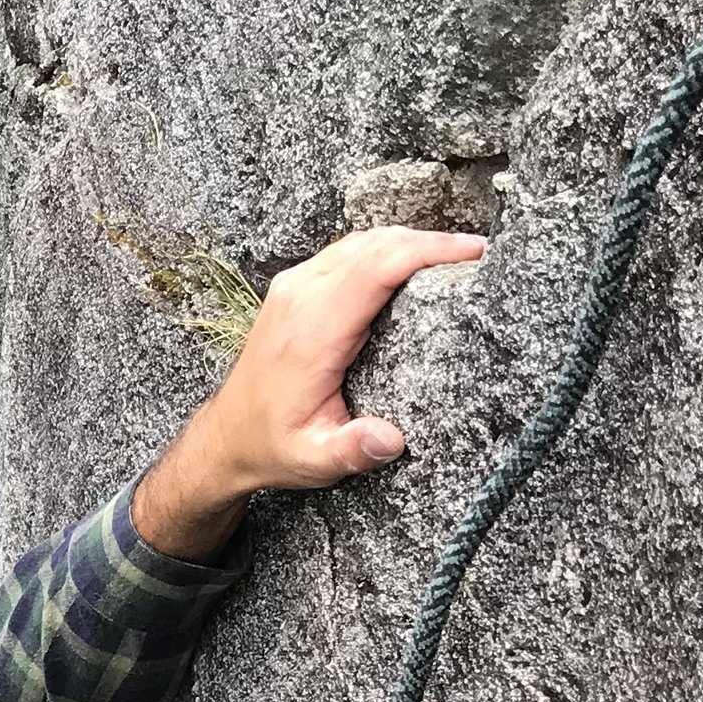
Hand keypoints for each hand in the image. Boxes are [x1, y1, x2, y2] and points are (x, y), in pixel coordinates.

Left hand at [134, 227, 486, 557]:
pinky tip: (409, 262)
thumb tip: (389, 439)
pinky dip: (382, 249)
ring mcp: (292, 287)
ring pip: (359, 242)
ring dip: (407, 242)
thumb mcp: (314, 459)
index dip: (426, 252)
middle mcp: (299, 298)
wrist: (226, 437)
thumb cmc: (272, 445)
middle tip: (476, 254)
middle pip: (373, 245)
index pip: (375, 268)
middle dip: (429, 241)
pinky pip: (344, 252)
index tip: (471, 253)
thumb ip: (353, 449)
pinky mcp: (293, 288)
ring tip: (452, 256)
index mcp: (311, 333)